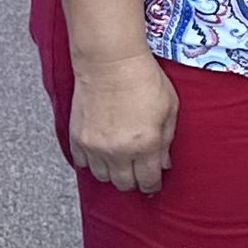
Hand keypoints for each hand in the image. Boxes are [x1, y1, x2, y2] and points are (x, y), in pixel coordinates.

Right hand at [69, 54, 177, 194]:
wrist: (110, 62)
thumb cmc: (144, 78)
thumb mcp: (170, 107)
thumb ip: (167, 139)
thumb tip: (164, 163)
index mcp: (146, 144)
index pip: (148, 180)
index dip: (152, 185)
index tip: (153, 184)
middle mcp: (119, 151)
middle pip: (124, 185)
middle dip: (134, 182)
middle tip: (137, 172)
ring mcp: (95, 146)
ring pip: (103, 178)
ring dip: (113, 173)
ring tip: (119, 161)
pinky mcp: (78, 138)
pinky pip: (82, 164)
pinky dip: (92, 162)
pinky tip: (101, 152)